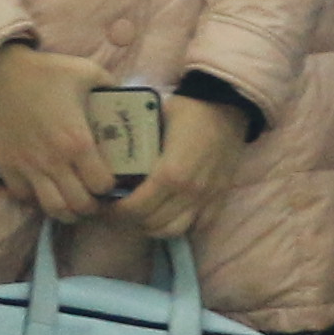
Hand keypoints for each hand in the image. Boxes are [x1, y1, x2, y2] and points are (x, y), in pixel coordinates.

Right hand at [0, 44, 121, 222]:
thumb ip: (112, 86)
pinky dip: (38, 199)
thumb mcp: (87, 72)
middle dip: (93, 205)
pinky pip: (25, 197)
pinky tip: (46, 188)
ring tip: (74, 200)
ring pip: (53, 209)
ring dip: (68, 210)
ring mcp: (28, 167)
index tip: (111, 179)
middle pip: (80, 205)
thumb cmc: (45, 71)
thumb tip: (128, 96)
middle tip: (96, 195)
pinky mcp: (7, 167)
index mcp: (77, 141)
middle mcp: (54, 160)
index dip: (111, 186)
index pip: (102, 185)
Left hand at [117, 90, 248, 240]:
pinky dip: (182, 225)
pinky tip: (171, 214)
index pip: (136, 209)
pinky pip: (199, 225)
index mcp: (170, 173)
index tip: (105, 205)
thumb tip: (112, 157)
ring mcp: (207, 197)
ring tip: (143, 215)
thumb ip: (136, 144)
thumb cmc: (189, 108)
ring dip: (154, 226)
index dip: (115, 212)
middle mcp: (189, 192)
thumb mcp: (154, 121)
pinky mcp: (220, 197)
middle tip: (119, 210)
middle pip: (152, 224)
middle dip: (130, 220)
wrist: (228, 104)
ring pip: (174, 230)